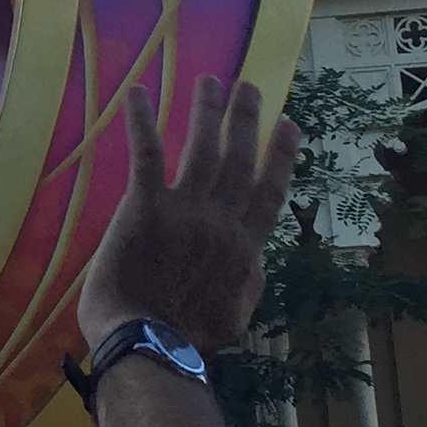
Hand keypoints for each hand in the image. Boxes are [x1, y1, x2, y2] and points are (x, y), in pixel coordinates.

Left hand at [76, 76, 298, 349]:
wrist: (152, 346)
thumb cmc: (189, 340)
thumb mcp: (235, 317)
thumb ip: (244, 285)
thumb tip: (252, 264)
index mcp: (245, 249)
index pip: (269, 192)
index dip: (280, 157)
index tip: (289, 126)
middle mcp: (222, 221)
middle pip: (239, 160)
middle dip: (245, 120)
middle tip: (248, 87)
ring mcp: (187, 211)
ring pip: (202, 148)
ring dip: (207, 111)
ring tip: (210, 80)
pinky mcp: (147, 208)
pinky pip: (148, 155)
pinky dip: (144, 122)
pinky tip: (138, 92)